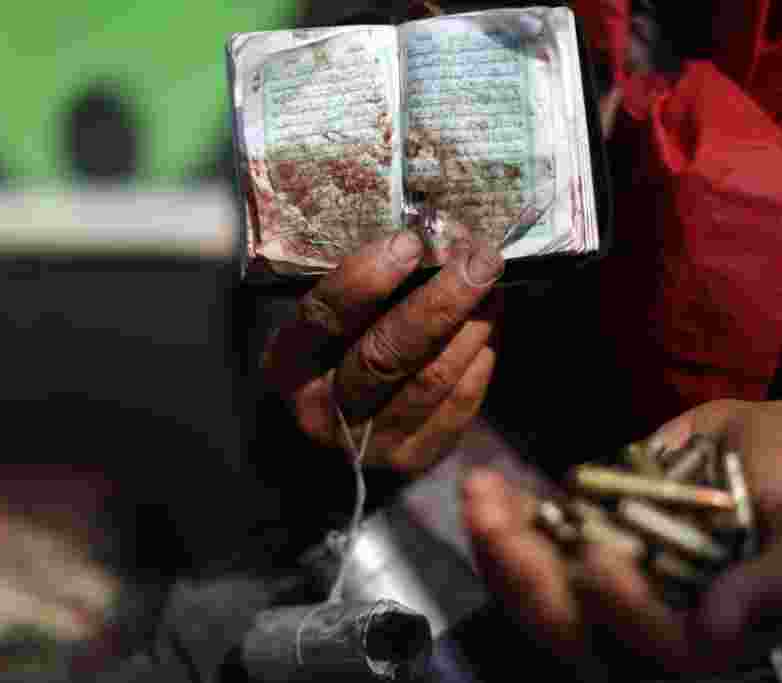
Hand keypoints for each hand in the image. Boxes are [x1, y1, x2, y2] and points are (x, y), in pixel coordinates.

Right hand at [264, 232, 502, 472]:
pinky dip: (480, 357)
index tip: (410, 241)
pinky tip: (488, 323)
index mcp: (290, 367)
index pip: (326, 318)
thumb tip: (428, 237)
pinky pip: (459, 403)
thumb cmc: (329, 360)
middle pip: (388, 353)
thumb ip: (359, 291)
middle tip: (479, 258)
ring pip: (432, 378)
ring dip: (472, 324)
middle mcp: (325, 413)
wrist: (326, 448)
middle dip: (441, 300)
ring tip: (492, 283)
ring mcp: (372, 443)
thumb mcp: (320, 327)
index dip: (368, 278)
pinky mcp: (415, 458)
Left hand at [463, 391, 781, 673]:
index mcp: (713, 637)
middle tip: (495, 525)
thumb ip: (780, 582)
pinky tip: (484, 482)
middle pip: (580, 628)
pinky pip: (540, 540)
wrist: (779, 438)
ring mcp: (615, 581)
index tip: (600, 562)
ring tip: (478, 495)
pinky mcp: (590, 539)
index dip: (626, 614)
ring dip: (504, 547)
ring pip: (546, 587)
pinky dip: (509, 517)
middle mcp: (654, 619)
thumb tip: (719, 630)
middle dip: (530, 582)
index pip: (660, 647)